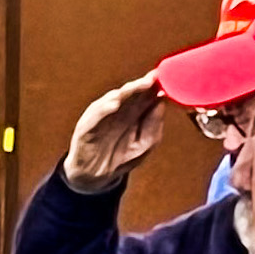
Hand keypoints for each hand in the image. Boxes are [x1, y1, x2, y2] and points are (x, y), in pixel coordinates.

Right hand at [63, 78, 168, 192]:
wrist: (97, 176)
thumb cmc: (122, 157)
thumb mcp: (145, 143)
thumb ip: (154, 124)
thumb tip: (161, 101)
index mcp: (134, 112)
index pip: (145, 94)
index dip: (155, 85)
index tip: (167, 77)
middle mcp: (118, 110)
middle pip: (130, 92)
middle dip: (142, 84)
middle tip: (153, 78)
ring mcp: (102, 116)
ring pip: (113, 99)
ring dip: (126, 92)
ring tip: (139, 86)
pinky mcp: (88, 127)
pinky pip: (95, 116)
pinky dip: (104, 109)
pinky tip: (114, 104)